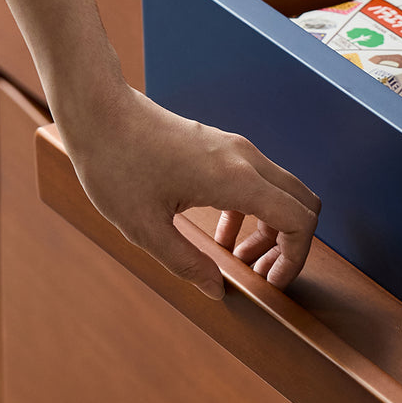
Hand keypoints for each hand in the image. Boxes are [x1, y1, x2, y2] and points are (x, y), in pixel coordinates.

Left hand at [63, 82, 319, 298]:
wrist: (98, 112)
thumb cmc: (115, 164)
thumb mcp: (144, 228)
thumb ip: (186, 262)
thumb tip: (216, 290)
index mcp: (235, 180)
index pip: (299, 220)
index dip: (295, 257)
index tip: (272, 282)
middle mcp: (246, 161)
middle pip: (303, 205)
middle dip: (291, 245)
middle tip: (263, 274)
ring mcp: (238, 151)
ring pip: (284, 194)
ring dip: (272, 230)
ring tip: (241, 260)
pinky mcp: (225, 149)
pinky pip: (260, 184)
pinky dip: (254, 213)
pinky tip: (222, 235)